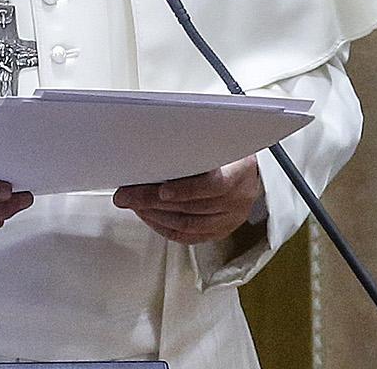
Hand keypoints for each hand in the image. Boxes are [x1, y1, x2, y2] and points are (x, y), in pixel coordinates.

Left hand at [113, 158, 263, 244]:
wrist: (249, 168)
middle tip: (127, 195)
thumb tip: (158, 146)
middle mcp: (239, 198)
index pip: (214, 184)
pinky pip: (189, 237)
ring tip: (133, 204)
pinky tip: (149, 217)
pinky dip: (165, 227)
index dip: (186, 189)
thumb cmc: (229, 150)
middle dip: (153, 200)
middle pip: (192, 206)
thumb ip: (197, 143)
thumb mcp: (220, 138)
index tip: (161, 190)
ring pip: (187, 224)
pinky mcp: (221, 231)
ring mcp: (231, 218)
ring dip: (155, 214)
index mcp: (241, 169)